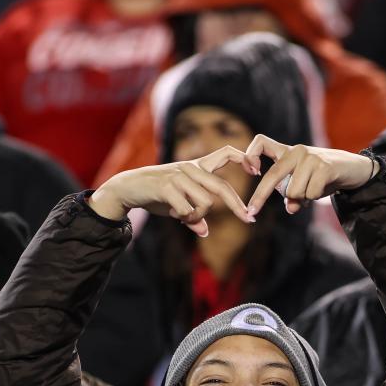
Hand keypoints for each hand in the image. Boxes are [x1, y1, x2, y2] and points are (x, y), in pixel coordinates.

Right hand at [88, 145, 254, 236]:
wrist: (127, 188)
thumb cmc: (156, 196)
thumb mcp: (177, 205)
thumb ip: (192, 216)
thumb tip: (204, 232)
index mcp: (197, 166)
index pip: (226, 153)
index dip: (244, 158)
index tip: (257, 171)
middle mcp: (191, 168)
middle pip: (221, 188)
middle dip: (237, 206)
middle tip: (249, 219)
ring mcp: (179, 176)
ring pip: (205, 204)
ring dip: (197, 217)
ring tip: (182, 216)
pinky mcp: (167, 186)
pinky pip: (187, 210)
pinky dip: (183, 217)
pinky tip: (173, 213)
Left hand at [243, 136, 377, 215]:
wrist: (354, 169)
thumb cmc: (324, 178)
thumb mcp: (304, 186)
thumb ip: (293, 196)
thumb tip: (291, 208)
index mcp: (287, 152)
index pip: (261, 142)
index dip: (250, 154)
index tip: (251, 172)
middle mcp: (296, 151)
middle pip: (273, 176)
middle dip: (260, 196)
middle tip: (252, 212)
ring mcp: (310, 157)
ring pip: (293, 191)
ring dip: (302, 198)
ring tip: (314, 189)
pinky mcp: (324, 167)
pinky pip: (310, 193)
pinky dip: (314, 198)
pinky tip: (324, 188)